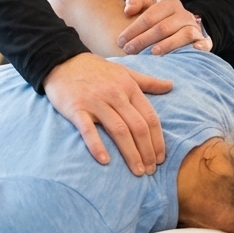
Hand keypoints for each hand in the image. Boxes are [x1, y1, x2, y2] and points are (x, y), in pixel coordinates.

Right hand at [43, 53, 171, 175]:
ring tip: (137, 171)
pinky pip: (88, 129)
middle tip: (151, 171)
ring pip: (118, 130)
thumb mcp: (125, 72)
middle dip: (147, 151)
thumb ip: (148, 81)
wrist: (62, 61)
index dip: (158, 140)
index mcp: (129, 87)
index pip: (150, 118)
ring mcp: (95, 101)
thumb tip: (171, 86)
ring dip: (130, 153)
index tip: (161, 158)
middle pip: (137, 127)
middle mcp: (115, 95)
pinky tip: (105, 161)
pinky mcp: (76, 108)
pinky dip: (97, 145)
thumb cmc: (96, 70)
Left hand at [118, 0, 212, 54]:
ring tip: (152, 54)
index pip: (149, 17)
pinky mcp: (203, 41)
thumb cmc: (159, 18)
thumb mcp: (147, 6)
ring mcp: (195, 28)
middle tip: (129, 51)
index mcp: (170, 4)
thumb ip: (135, 1)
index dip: (133, 29)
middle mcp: (184, 15)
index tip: (120, 41)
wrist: (182, 26)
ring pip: (182, 35)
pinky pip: (203, 44)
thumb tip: (128, 10)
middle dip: (143, 40)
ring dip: (167, 45)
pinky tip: (188, 54)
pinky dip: (198, 48)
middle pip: (162, 28)